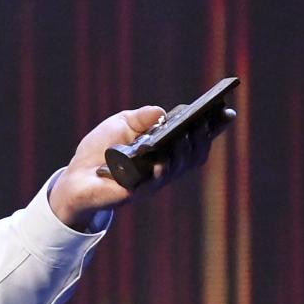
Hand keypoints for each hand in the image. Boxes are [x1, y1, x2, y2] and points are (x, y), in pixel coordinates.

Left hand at [47, 103, 234, 229]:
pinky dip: (161, 170)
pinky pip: (155, 182)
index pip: (194, 138)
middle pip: (193, 155)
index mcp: (164, 148)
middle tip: (202, 123)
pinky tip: (162, 161)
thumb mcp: (121, 124)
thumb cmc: (100, 150)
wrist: (75, 176)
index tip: (227, 112)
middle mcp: (164, 166)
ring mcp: (153, 181)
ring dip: (183, 152)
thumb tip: (162, 113)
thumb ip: (142, 117)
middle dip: (201, 139)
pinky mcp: (136, 191)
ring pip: (178, 168)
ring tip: (185, 137)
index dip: (213, 128)